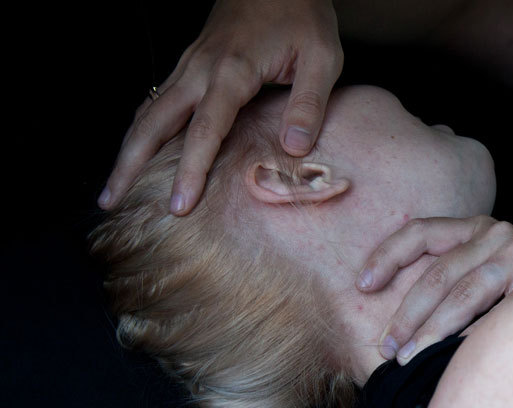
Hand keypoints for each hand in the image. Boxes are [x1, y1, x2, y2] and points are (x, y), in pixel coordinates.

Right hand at [99, 0, 342, 214]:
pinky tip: (136, 151)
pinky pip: (158, 100)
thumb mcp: (322, 57)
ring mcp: (190, 64)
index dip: (190, 171)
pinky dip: (142, 129)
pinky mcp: (191, 63)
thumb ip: (309, 104)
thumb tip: (293, 149)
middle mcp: (201, 68)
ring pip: (149, 111)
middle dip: (130, 164)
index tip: (179, 204)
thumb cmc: (302, 14)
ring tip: (113, 187)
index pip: (205, 130)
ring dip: (127, 149)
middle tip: (111, 201)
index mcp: (233, 71)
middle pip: (154, 122)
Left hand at [358, 216, 512, 362]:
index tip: (362, 286)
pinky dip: (469, 340)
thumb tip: (410, 324)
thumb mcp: (502, 267)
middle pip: (437, 273)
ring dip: (429, 331)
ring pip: (461, 294)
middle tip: (387, 347)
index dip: (387, 257)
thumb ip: (465, 278)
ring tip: (408, 359)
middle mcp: (499, 233)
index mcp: (482, 226)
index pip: (422, 232)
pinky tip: (452, 361)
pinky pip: (495, 317)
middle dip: (406, 315)